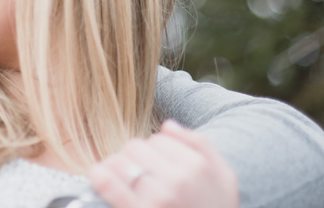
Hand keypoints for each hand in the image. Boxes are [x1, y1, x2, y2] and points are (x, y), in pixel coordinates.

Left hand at [88, 120, 238, 207]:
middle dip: (136, 158)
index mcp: (196, 167)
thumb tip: (167, 125)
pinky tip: (99, 175)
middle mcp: (176, 181)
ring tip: (126, 181)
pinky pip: (108, 184)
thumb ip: (200, 144)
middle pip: (135, 148)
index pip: (157, 139)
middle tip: (143, 176)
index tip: (159, 165)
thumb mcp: (224, 177)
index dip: (155, 151)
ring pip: (120, 162)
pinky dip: (100, 176)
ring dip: (119, 168)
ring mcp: (155, 199)